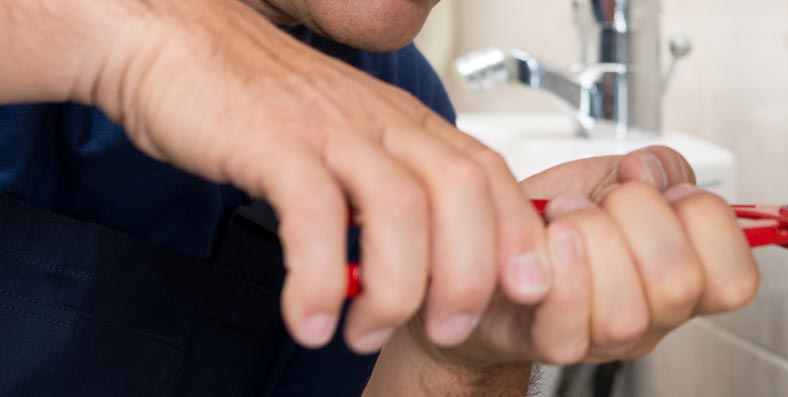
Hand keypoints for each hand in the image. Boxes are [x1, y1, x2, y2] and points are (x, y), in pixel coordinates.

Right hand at [84, 0, 550, 351]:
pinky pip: (311, 214)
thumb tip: (436, 262)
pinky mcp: (270, 141)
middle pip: (461, 193)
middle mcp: (380, 123)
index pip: (491, 175)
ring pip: (399, 207)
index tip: (527, 289)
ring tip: (366, 334)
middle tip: (447, 330)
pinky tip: (309, 319)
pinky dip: (317, 277)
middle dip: (468, 273)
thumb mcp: (351, 142)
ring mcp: (329, 129)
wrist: (176, 43)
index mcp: (408, 124)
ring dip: (394, 288)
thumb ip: (394, 192)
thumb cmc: (261, 104)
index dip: (518, 235)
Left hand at [407, 146, 759, 367]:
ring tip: (568, 216)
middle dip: (641, 217)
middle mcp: (653, 317)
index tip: (667, 191)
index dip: (708, 221)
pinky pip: (570, 322)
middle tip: (610, 200)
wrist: (486, 244)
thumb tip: (654, 173)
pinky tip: (551, 234)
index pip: (737, 279)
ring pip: (627, 312)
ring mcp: (604, 339)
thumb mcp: (616, 175)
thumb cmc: (554, 217)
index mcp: (686, 278)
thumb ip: (660, 167)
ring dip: (592, 239)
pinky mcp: (550, 342)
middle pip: (680, 285)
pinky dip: (561, 265)